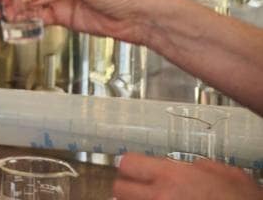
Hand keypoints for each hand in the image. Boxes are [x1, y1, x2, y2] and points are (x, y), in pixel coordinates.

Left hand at [114, 152, 262, 199]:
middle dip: (127, 189)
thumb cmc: (242, 199)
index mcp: (172, 176)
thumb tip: (191, 167)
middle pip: (119, 189)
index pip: (128, 164)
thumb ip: (199, 166)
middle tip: (140, 190)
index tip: (136, 170)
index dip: (131, 166)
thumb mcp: (224, 173)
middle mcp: (160, 197)